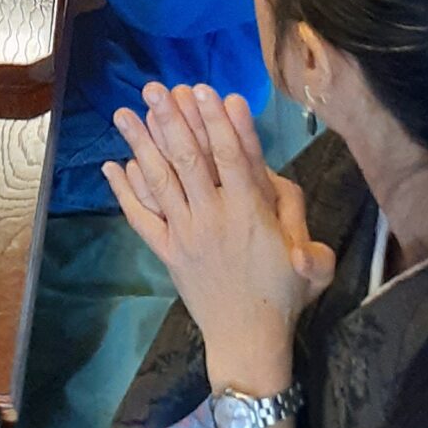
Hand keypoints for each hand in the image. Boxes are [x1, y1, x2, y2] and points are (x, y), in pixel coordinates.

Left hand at [103, 85, 334, 390]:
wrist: (248, 340)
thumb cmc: (285, 296)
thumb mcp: (315, 266)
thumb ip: (311, 239)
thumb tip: (300, 229)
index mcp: (250, 214)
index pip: (231, 158)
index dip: (217, 122)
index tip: (204, 90)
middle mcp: (213, 217)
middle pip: (189, 160)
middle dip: (172, 120)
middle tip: (155, 87)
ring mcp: (186, 233)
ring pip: (161, 181)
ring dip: (142, 144)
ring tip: (125, 112)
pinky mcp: (168, 251)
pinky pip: (141, 218)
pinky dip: (126, 192)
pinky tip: (112, 166)